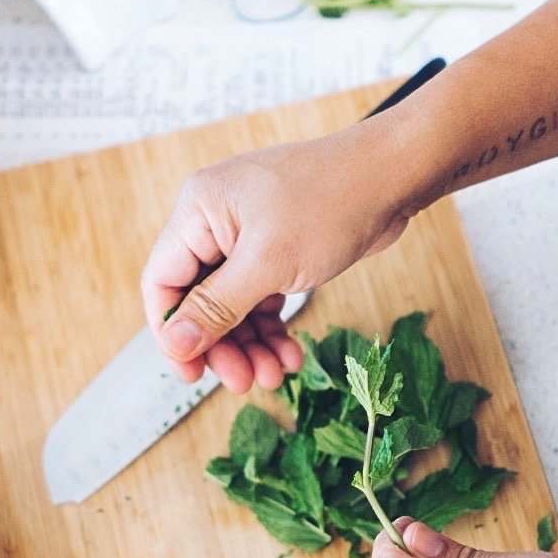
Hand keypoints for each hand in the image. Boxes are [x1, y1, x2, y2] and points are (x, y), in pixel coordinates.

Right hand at [142, 123, 420, 391]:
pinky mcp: (276, 249)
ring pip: (232, 305)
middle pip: (198, 300)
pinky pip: (259, 298)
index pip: (163, 281)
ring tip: (274, 373)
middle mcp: (216, 222)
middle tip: (244, 381)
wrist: (394, 176)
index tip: (192, 374)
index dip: (171, 333)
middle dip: (221, 345)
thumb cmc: (332, 202)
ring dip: (250, 344)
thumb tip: (174, 343)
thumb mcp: (268, 263)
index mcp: (199, 211)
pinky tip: (289, 352)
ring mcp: (247, 236)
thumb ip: (216, 305)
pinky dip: (272, 327)